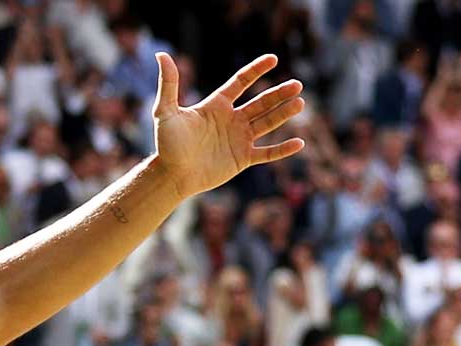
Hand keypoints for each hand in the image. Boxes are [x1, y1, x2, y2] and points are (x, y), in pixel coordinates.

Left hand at [153, 54, 305, 198]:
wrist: (171, 175)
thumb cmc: (167, 144)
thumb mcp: (166, 111)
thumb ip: (168, 84)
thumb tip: (161, 54)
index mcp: (217, 106)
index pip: (241, 82)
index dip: (256, 70)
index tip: (273, 59)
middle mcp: (231, 119)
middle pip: (261, 102)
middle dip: (279, 94)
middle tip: (297, 85)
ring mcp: (238, 139)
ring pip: (267, 123)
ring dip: (284, 113)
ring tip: (300, 103)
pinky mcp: (242, 159)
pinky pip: (267, 153)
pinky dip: (282, 150)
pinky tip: (299, 143)